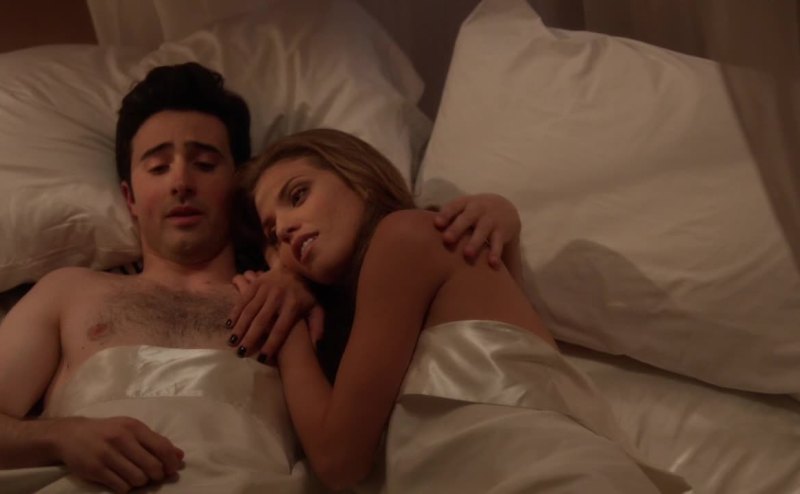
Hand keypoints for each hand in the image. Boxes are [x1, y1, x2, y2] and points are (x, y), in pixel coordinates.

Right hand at [53, 416, 183, 493]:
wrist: (70, 434)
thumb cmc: (107, 432)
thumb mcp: (131, 429)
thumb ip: (154, 441)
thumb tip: (179, 456)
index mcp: (134, 427)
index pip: (161, 447)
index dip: (171, 462)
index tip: (173, 470)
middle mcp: (121, 439)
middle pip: (152, 466)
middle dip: (157, 475)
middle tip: (154, 477)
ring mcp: (107, 454)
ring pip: (137, 479)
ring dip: (141, 482)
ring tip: (137, 478)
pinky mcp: (95, 469)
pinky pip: (121, 486)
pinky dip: (126, 488)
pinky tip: (123, 481)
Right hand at [228, 269, 324, 361]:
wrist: (299, 267)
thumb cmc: (306, 293)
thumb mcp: (316, 309)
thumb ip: (317, 327)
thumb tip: (316, 347)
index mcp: (294, 305)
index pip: (281, 329)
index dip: (271, 344)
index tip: (262, 359)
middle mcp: (279, 296)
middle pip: (262, 321)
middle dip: (250, 338)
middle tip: (240, 353)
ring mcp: (266, 288)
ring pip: (250, 310)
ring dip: (239, 327)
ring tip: (232, 342)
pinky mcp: (257, 283)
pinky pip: (243, 299)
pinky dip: (235, 312)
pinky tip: (229, 324)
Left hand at [434, 194, 520, 267]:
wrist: (504, 209)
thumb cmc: (472, 213)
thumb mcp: (462, 209)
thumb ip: (446, 218)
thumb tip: (419, 231)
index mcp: (465, 203)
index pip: (454, 206)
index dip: (446, 214)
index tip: (437, 224)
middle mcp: (478, 209)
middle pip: (467, 218)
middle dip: (457, 229)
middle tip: (447, 240)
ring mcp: (491, 220)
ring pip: (483, 231)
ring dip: (475, 242)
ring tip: (467, 254)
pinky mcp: (502, 232)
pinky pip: (498, 243)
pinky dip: (495, 253)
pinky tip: (492, 264)